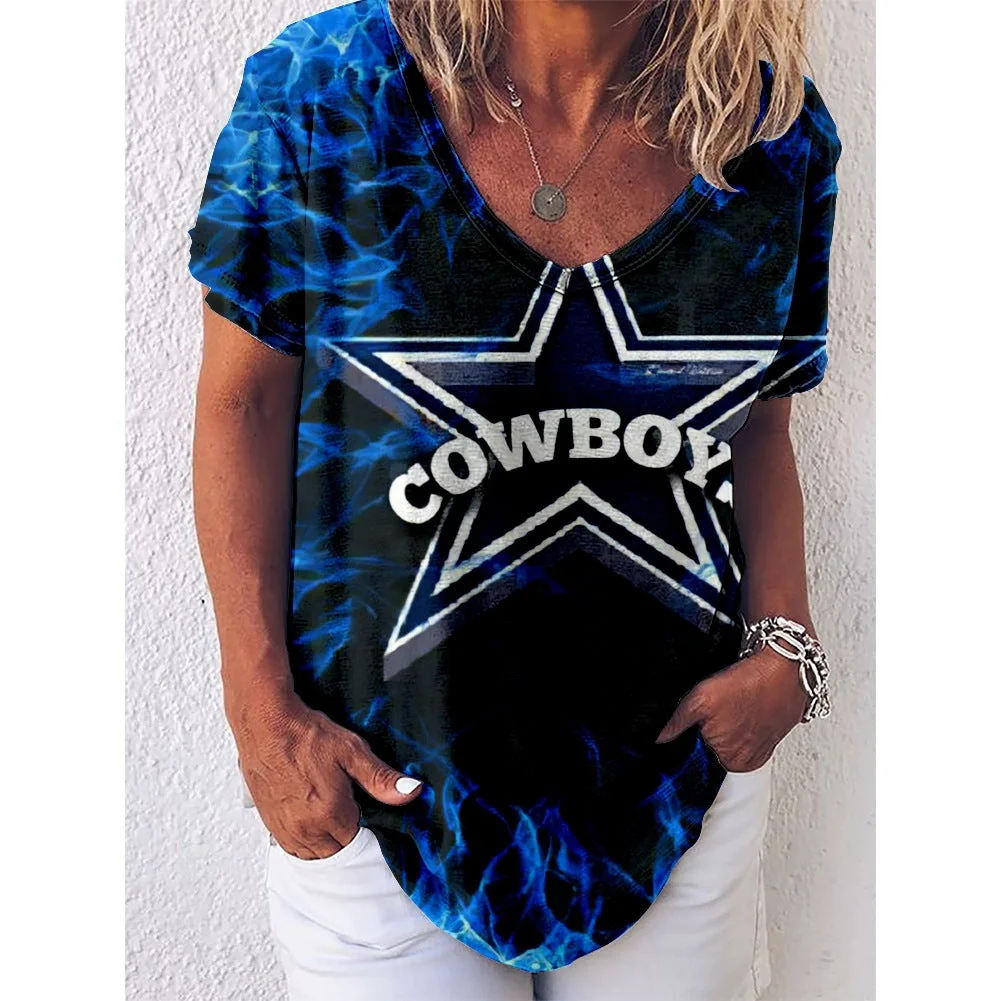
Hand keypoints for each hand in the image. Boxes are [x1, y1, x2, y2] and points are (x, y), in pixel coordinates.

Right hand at [228, 684, 423, 858]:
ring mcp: (285, 827)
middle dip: (347, 838)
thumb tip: (411, 791)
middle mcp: (305, 827)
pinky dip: (304, 842)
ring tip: (330, 816)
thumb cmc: (305, 734)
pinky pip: (291, 848)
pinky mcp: (269, 822)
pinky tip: (310, 822)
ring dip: (325, 843)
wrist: (265, 724)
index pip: (357, 841)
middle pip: (336, 852)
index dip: (365, 827)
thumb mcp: (351, 750)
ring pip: (312, 854)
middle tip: (349, 810)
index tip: (365, 810)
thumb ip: (381, 777)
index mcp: (330, 813)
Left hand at [655, 646, 808, 770]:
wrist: (785, 664)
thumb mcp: (700, 700)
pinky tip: (748, 703)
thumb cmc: (748, 682)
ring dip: (732, 720)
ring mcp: (766, 746)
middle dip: (716, 725)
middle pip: (718, 743)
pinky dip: (747, 716)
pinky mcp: (776, 731)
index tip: (709, 713)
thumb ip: (676, 723)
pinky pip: (751, 726)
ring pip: (733, 734)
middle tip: (724, 704)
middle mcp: (752, 760)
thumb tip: (658, 738)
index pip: (703, 749)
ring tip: (737, 702)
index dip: (701, 728)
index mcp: (733, 762)